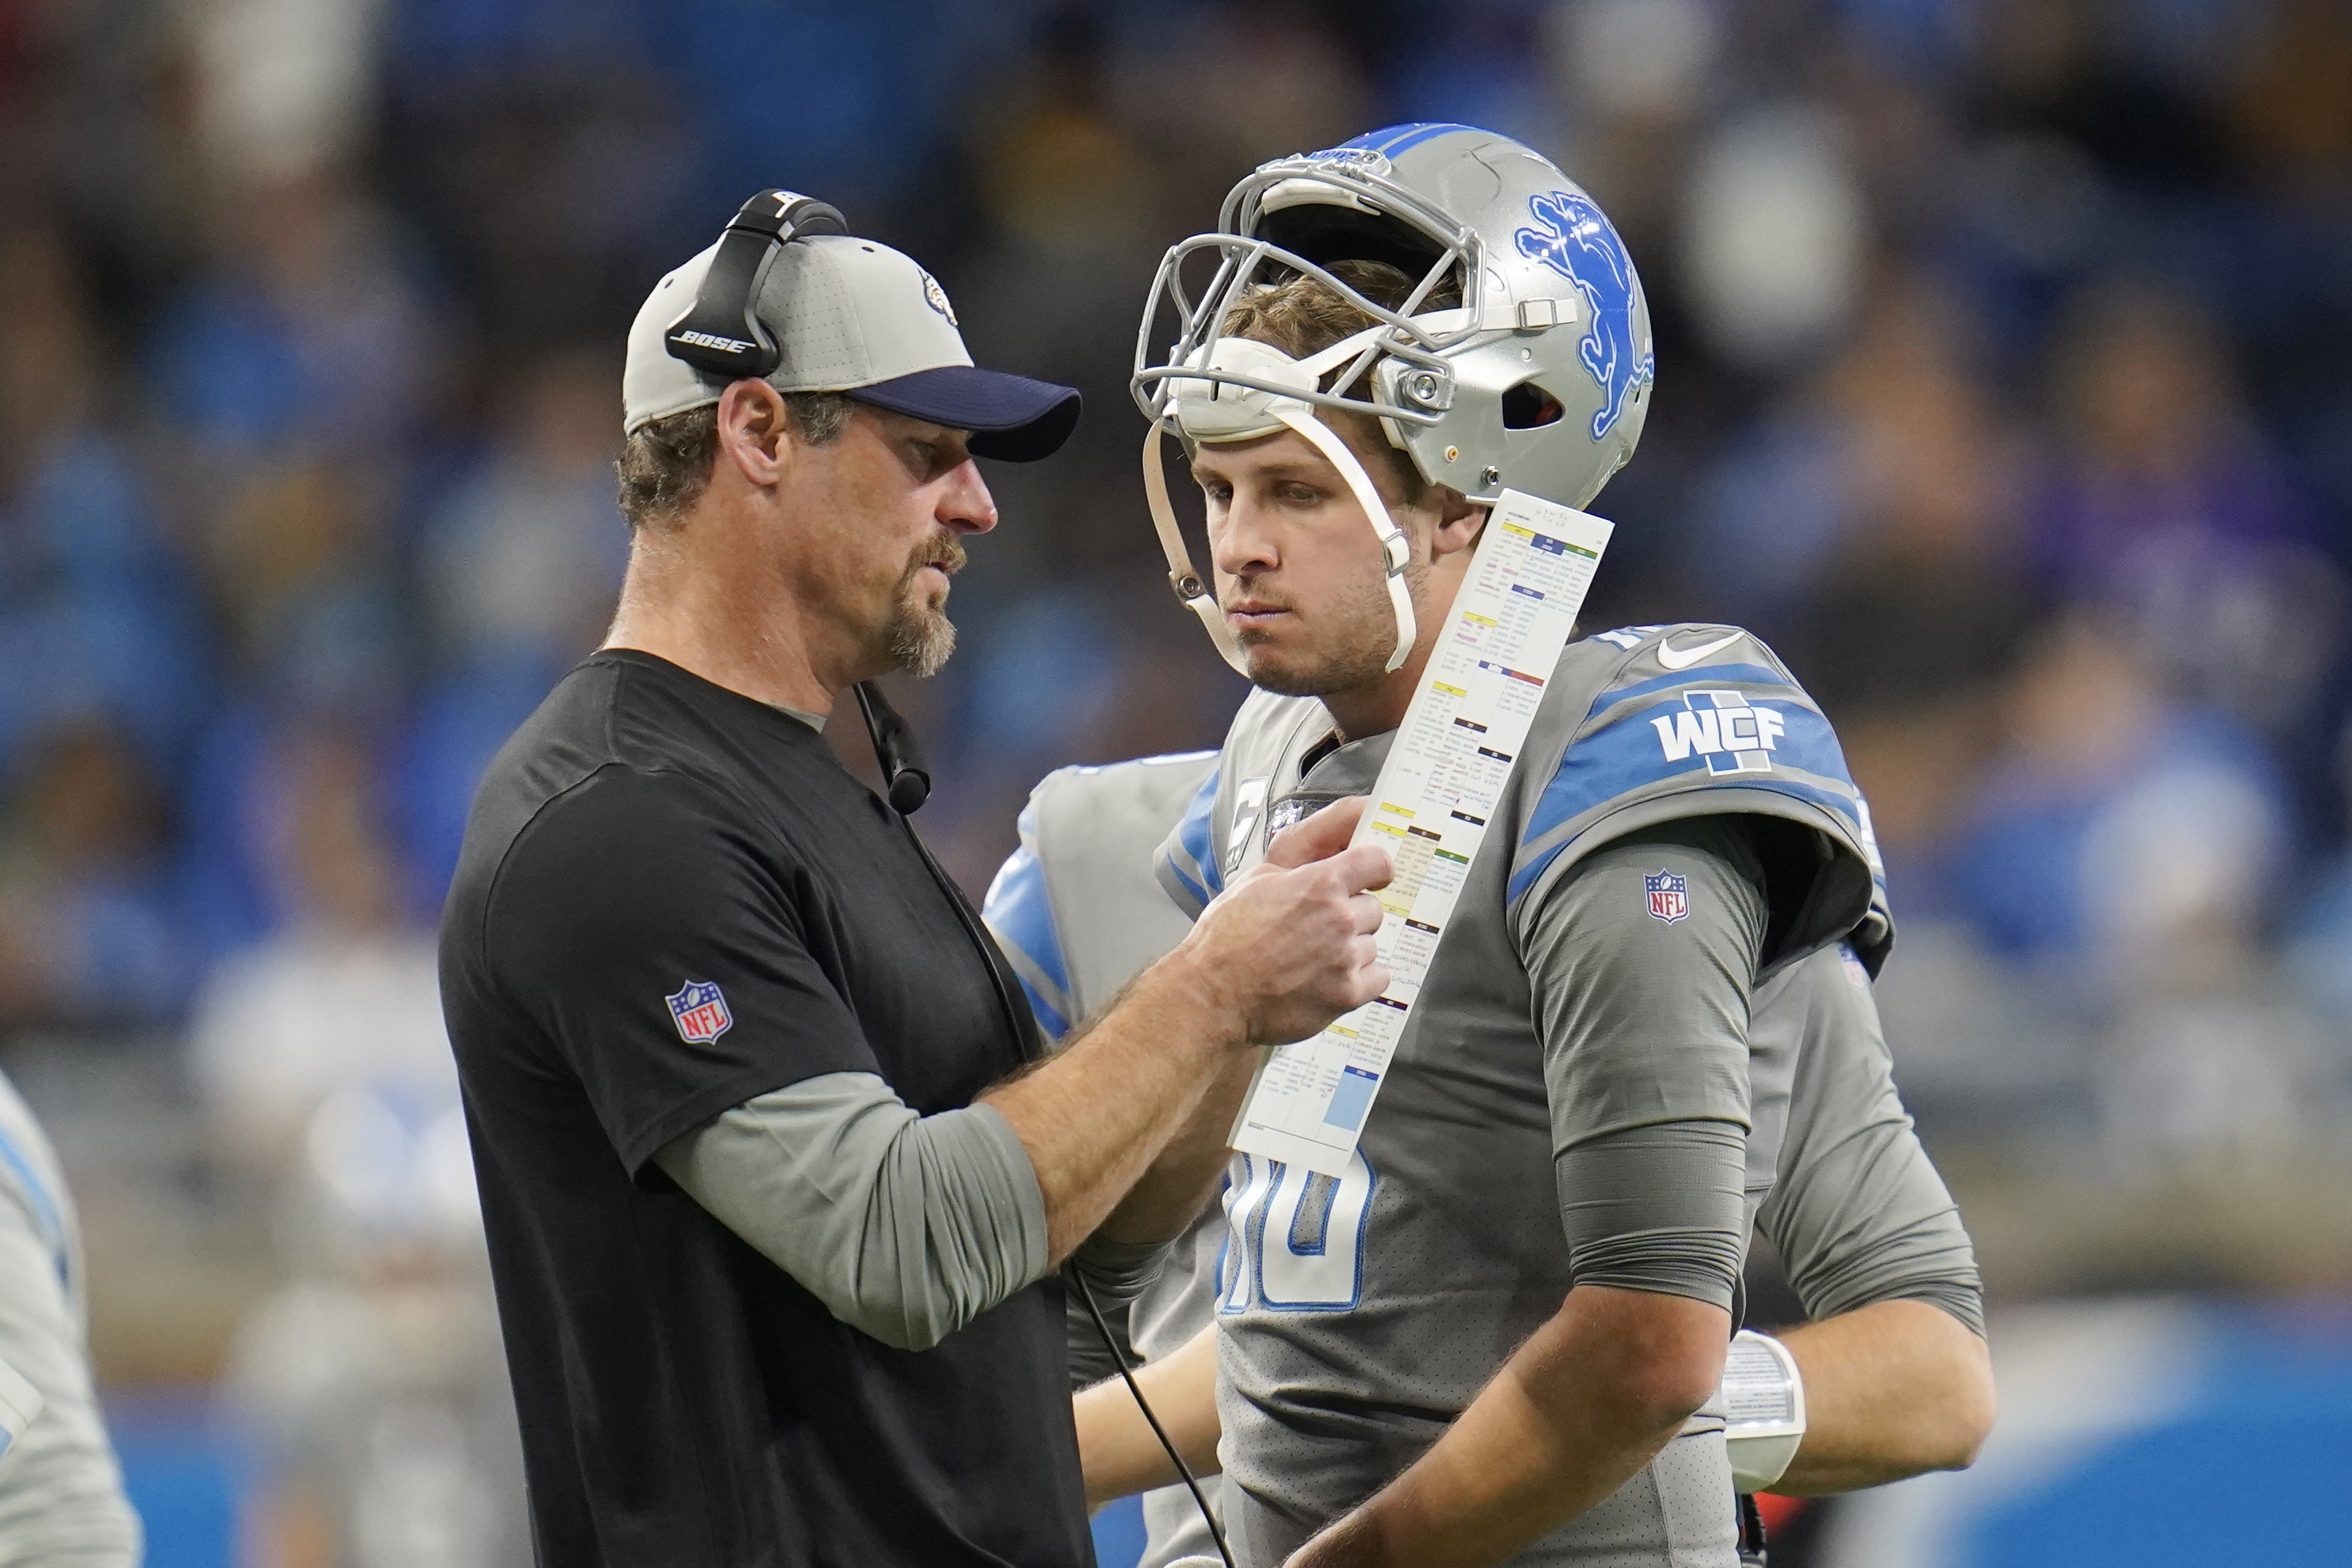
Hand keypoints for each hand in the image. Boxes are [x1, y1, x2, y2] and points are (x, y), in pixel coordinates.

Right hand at [1168, 795, 1391, 1045]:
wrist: (1212, 994)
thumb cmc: (1228, 936)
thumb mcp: (1259, 877)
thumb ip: (1304, 857)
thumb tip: (1337, 843)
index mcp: (1319, 883)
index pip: (1377, 861)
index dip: (1375, 869)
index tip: (1371, 878)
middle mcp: (1339, 918)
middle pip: (1373, 909)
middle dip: (1351, 916)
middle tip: (1317, 929)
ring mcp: (1345, 958)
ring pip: (1371, 945)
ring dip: (1351, 950)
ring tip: (1313, 958)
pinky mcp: (1347, 994)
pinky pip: (1377, 978)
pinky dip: (1358, 980)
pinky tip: (1328, 979)